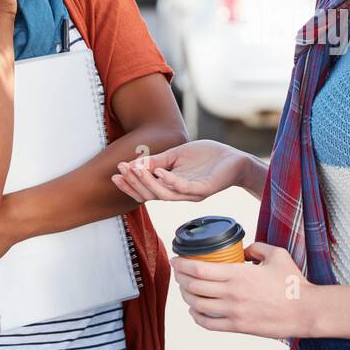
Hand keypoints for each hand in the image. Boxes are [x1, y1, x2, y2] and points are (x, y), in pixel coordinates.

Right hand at [112, 139, 251, 202]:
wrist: (234, 159)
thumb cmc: (207, 158)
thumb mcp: (177, 155)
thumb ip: (158, 160)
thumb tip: (135, 163)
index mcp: (172, 187)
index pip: (146, 191)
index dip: (130, 185)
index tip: (115, 174)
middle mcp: (179, 194)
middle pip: (151, 194)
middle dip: (134, 183)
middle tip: (121, 170)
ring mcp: (191, 193)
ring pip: (164, 194)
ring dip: (148, 182)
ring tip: (136, 169)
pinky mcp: (204, 189)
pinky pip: (183, 188)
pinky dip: (170, 180)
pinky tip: (159, 170)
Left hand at [170, 242, 315, 338]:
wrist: (305, 311)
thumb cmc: (293, 282)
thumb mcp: (276, 255)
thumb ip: (256, 248)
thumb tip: (243, 250)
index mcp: (238, 274)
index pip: (199, 269)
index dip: (182, 265)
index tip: (176, 260)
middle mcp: (232, 294)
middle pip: (193, 287)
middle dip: (180, 279)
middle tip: (179, 273)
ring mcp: (233, 313)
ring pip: (197, 305)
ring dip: (186, 297)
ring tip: (185, 289)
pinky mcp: (238, 327)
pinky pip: (208, 324)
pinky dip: (196, 316)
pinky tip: (195, 310)